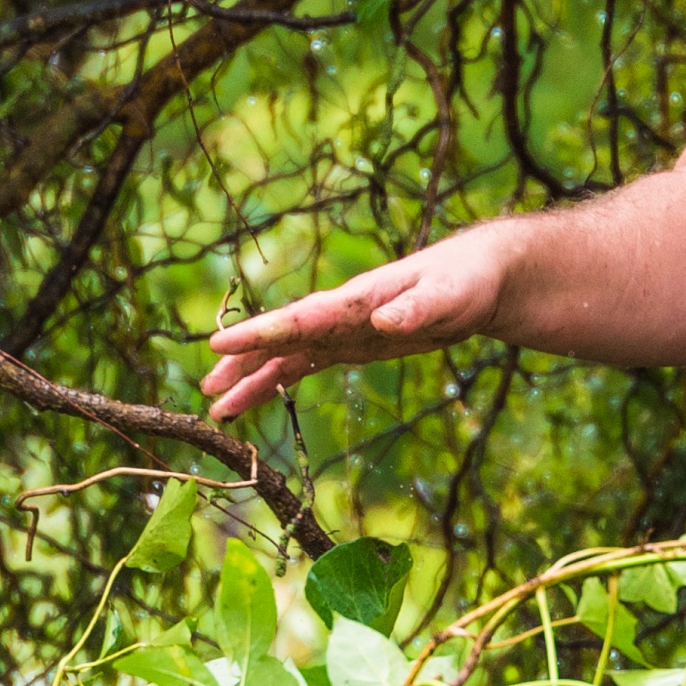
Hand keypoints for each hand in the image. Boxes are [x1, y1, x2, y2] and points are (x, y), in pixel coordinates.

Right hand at [200, 222, 527, 420]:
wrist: (477, 278)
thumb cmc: (464, 282)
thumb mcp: (449, 296)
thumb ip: (416, 308)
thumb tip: (384, 321)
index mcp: (356, 300)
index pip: (300, 318)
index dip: (261, 332)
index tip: (220, 343)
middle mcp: (339, 314)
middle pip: (281, 338)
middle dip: (243, 361)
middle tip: (208, 386)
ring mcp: (342, 330)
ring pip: (285, 355)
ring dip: (251, 378)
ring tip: (218, 407)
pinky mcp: (351, 345)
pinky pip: (305, 365)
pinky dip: (277, 381)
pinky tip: (253, 398)